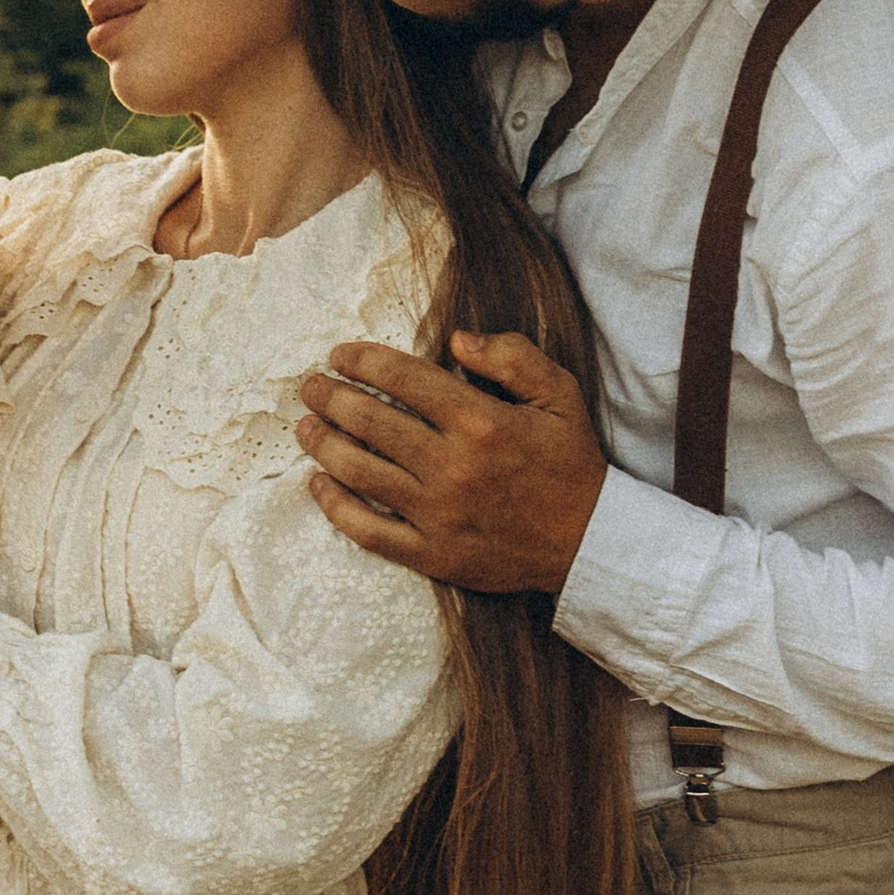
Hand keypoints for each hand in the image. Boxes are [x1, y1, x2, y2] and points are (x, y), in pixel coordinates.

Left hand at [296, 332, 606, 595]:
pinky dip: (336, 507)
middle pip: (371, 422)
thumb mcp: (560, 393)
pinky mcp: (433, 555)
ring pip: (361, 472)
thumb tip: (455, 340)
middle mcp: (453, 466)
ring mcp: (439, 515)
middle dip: (331, 398)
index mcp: (482, 421)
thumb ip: (512, 357)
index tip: (338, 354)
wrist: (589, 544)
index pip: (405, 379)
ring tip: (304, 426)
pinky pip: (370, 531)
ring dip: (323, 444)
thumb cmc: (571, 463)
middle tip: (310, 386)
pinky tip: (318, 484)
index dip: (363, 361)